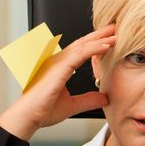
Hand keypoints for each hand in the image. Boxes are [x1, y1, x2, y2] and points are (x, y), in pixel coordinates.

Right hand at [0, 24, 115, 140]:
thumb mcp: (73, 105)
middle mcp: (58, 61)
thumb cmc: (42, 110)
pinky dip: (94, 49)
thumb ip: (88, 100)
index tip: (111, 39)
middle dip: (100, 35)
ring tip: (115, 34)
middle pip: (83, 43)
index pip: (81, 50)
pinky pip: (80, 54)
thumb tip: (104, 98)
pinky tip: (106, 46)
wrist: (28, 117)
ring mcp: (57, 62)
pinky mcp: (58, 68)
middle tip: (115, 28)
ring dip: (101, 39)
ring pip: (83, 46)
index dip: (96, 43)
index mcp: (60, 67)